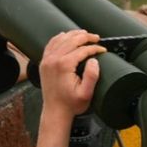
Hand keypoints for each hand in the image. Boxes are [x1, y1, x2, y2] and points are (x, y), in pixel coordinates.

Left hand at [35, 30, 105, 146]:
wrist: (55, 111)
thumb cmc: (70, 104)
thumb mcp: (86, 93)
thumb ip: (92, 76)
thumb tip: (94, 59)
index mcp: (64, 65)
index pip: (82, 49)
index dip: (94, 48)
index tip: (102, 50)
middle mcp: (53, 60)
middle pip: (71, 40)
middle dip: (86, 37)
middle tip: (96, 38)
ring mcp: (47, 60)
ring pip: (61, 39)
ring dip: (73, 34)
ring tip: (84, 34)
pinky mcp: (44, 63)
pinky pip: (51, 44)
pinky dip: (59, 38)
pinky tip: (65, 35)